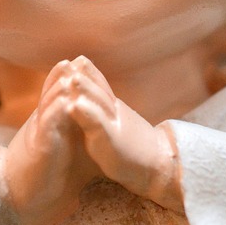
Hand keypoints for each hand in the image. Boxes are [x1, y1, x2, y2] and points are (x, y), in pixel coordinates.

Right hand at [0, 60, 99, 224]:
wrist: (25, 195)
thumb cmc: (51, 173)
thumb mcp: (70, 149)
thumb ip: (82, 136)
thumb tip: (102, 130)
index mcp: (53, 123)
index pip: (60, 95)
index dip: (71, 79)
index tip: (84, 64)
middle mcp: (44, 123)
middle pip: (53, 93)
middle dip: (65, 76)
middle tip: (79, 59)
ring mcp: (41, 133)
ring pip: (49, 104)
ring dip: (60, 87)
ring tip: (72, 71)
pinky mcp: (41, 147)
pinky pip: (47, 125)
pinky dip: (55, 112)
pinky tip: (65, 102)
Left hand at [64, 57, 183, 212]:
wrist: (158, 165)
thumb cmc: (135, 149)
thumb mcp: (118, 126)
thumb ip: (106, 114)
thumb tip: (92, 105)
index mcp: (115, 109)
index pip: (102, 86)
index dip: (89, 72)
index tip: (76, 59)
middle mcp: (115, 112)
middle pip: (99, 89)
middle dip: (84, 75)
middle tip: (67, 62)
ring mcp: (114, 125)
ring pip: (99, 102)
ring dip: (84, 89)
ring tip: (70, 78)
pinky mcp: (111, 140)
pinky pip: (98, 124)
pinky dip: (86, 113)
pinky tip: (73, 105)